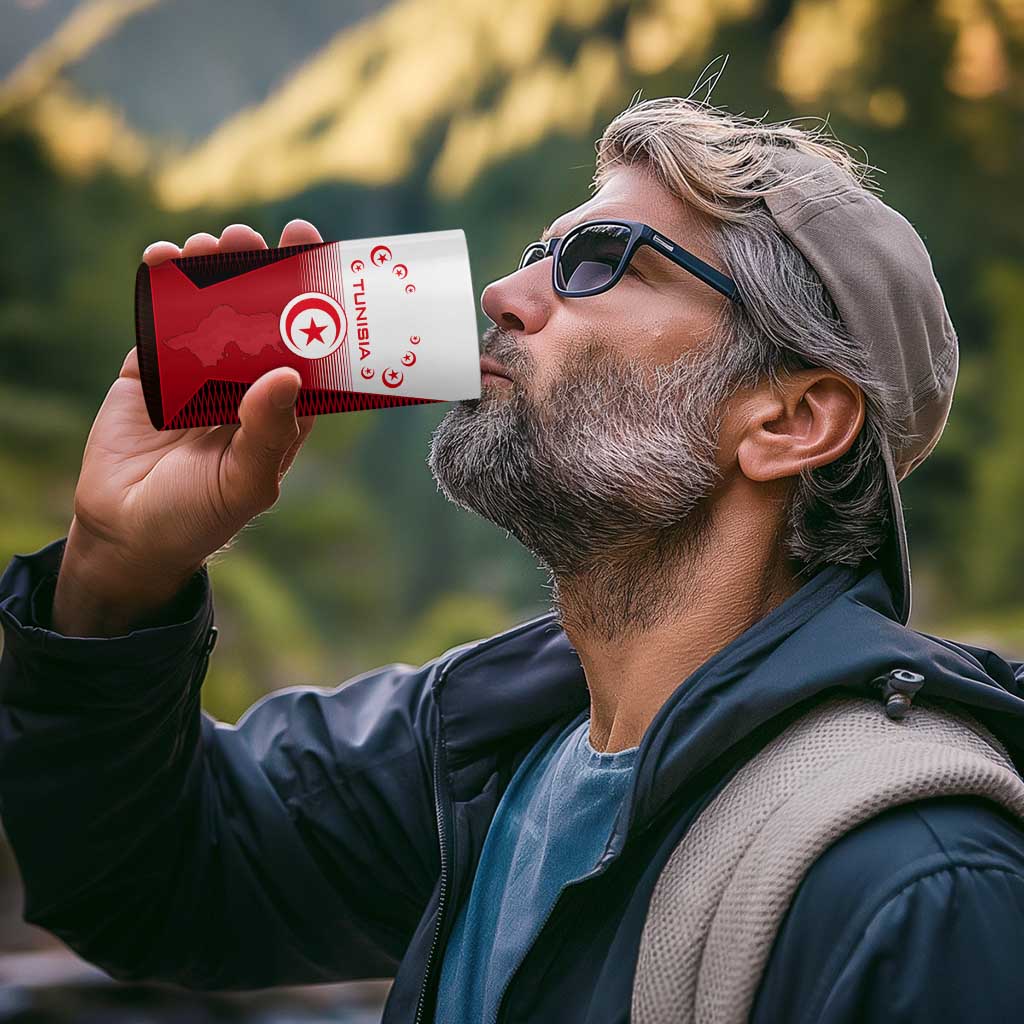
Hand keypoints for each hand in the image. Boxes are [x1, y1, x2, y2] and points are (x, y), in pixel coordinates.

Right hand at [52, 220, 322, 635]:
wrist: (126, 534)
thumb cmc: (200, 517)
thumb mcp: (245, 482)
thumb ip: (268, 433)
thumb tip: (287, 374)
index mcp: (282, 408)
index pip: (307, 345)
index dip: (314, 300)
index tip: (315, 253)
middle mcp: (245, 383)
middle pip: (260, 315)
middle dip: (260, 271)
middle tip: (258, 236)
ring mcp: (197, 373)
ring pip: (211, 308)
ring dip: (213, 269)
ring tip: (212, 242)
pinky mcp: (151, 370)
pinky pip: (159, 319)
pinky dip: (161, 285)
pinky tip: (164, 257)